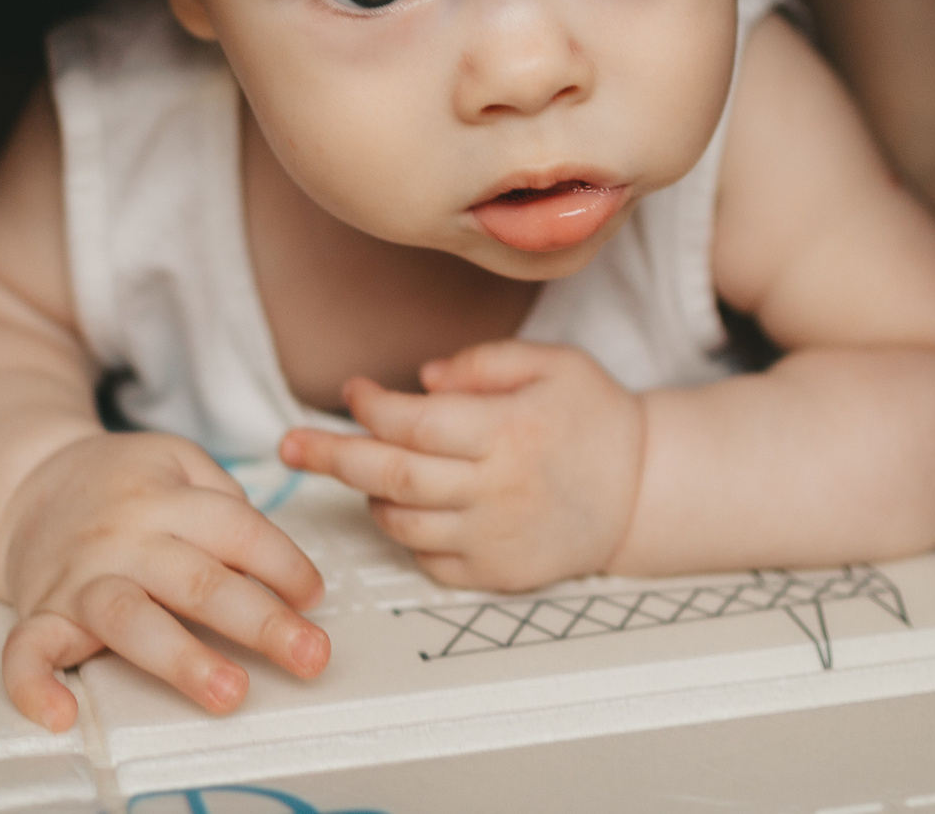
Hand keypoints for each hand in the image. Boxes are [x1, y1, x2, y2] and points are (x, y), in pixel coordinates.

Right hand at [0, 431, 328, 730]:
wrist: (28, 481)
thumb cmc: (118, 483)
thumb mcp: (177, 460)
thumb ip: (223, 503)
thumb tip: (270, 568)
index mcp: (163, 498)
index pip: (237, 529)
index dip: (284, 563)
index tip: (313, 597)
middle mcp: (123, 538)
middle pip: (198, 580)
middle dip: (260, 621)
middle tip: (309, 654)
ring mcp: (80, 578)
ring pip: (129, 617)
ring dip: (181, 659)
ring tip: (227, 691)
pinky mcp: (41, 612)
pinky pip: (26, 651)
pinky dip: (36, 685)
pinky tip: (62, 713)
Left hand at [279, 340, 644, 591]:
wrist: (644, 489)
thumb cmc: (596, 419)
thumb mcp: (552, 363)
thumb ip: (485, 363)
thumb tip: (424, 378)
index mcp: (508, 430)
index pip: (414, 421)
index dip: (371, 406)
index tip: (354, 391)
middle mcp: (497, 488)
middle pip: (391, 476)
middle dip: (331, 458)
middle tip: (290, 445)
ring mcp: (495, 536)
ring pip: (401, 523)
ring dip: (370, 496)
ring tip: (365, 471)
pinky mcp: (498, 572)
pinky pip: (429, 560)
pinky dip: (406, 535)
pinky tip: (408, 509)